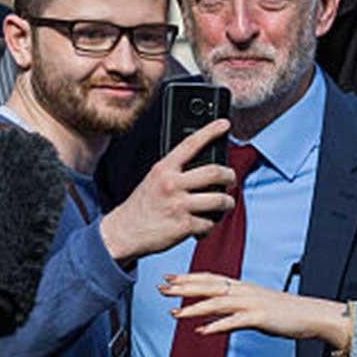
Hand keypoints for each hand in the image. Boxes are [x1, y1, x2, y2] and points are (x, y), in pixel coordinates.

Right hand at [98, 121, 235, 265]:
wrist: (124, 231)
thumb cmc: (143, 204)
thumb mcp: (154, 179)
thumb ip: (176, 171)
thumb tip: (206, 169)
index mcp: (164, 168)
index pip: (190, 144)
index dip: (210, 131)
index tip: (225, 124)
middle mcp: (172, 184)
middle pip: (214, 172)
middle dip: (230, 176)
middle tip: (231, 179)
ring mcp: (178, 205)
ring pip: (219, 199)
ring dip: (227, 202)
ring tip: (225, 203)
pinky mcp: (183, 226)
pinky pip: (210, 222)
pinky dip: (211, 224)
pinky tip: (205, 224)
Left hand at [160, 274, 351, 352]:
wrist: (312, 315)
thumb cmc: (284, 313)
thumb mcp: (253, 307)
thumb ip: (229, 309)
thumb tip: (207, 316)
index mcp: (241, 286)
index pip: (209, 278)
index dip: (187, 277)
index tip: (168, 278)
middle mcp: (244, 290)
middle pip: (208, 285)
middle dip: (183, 287)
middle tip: (162, 288)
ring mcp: (252, 303)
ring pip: (217, 302)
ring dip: (194, 307)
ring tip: (174, 313)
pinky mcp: (260, 317)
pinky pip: (234, 321)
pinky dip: (216, 326)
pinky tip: (202, 331)